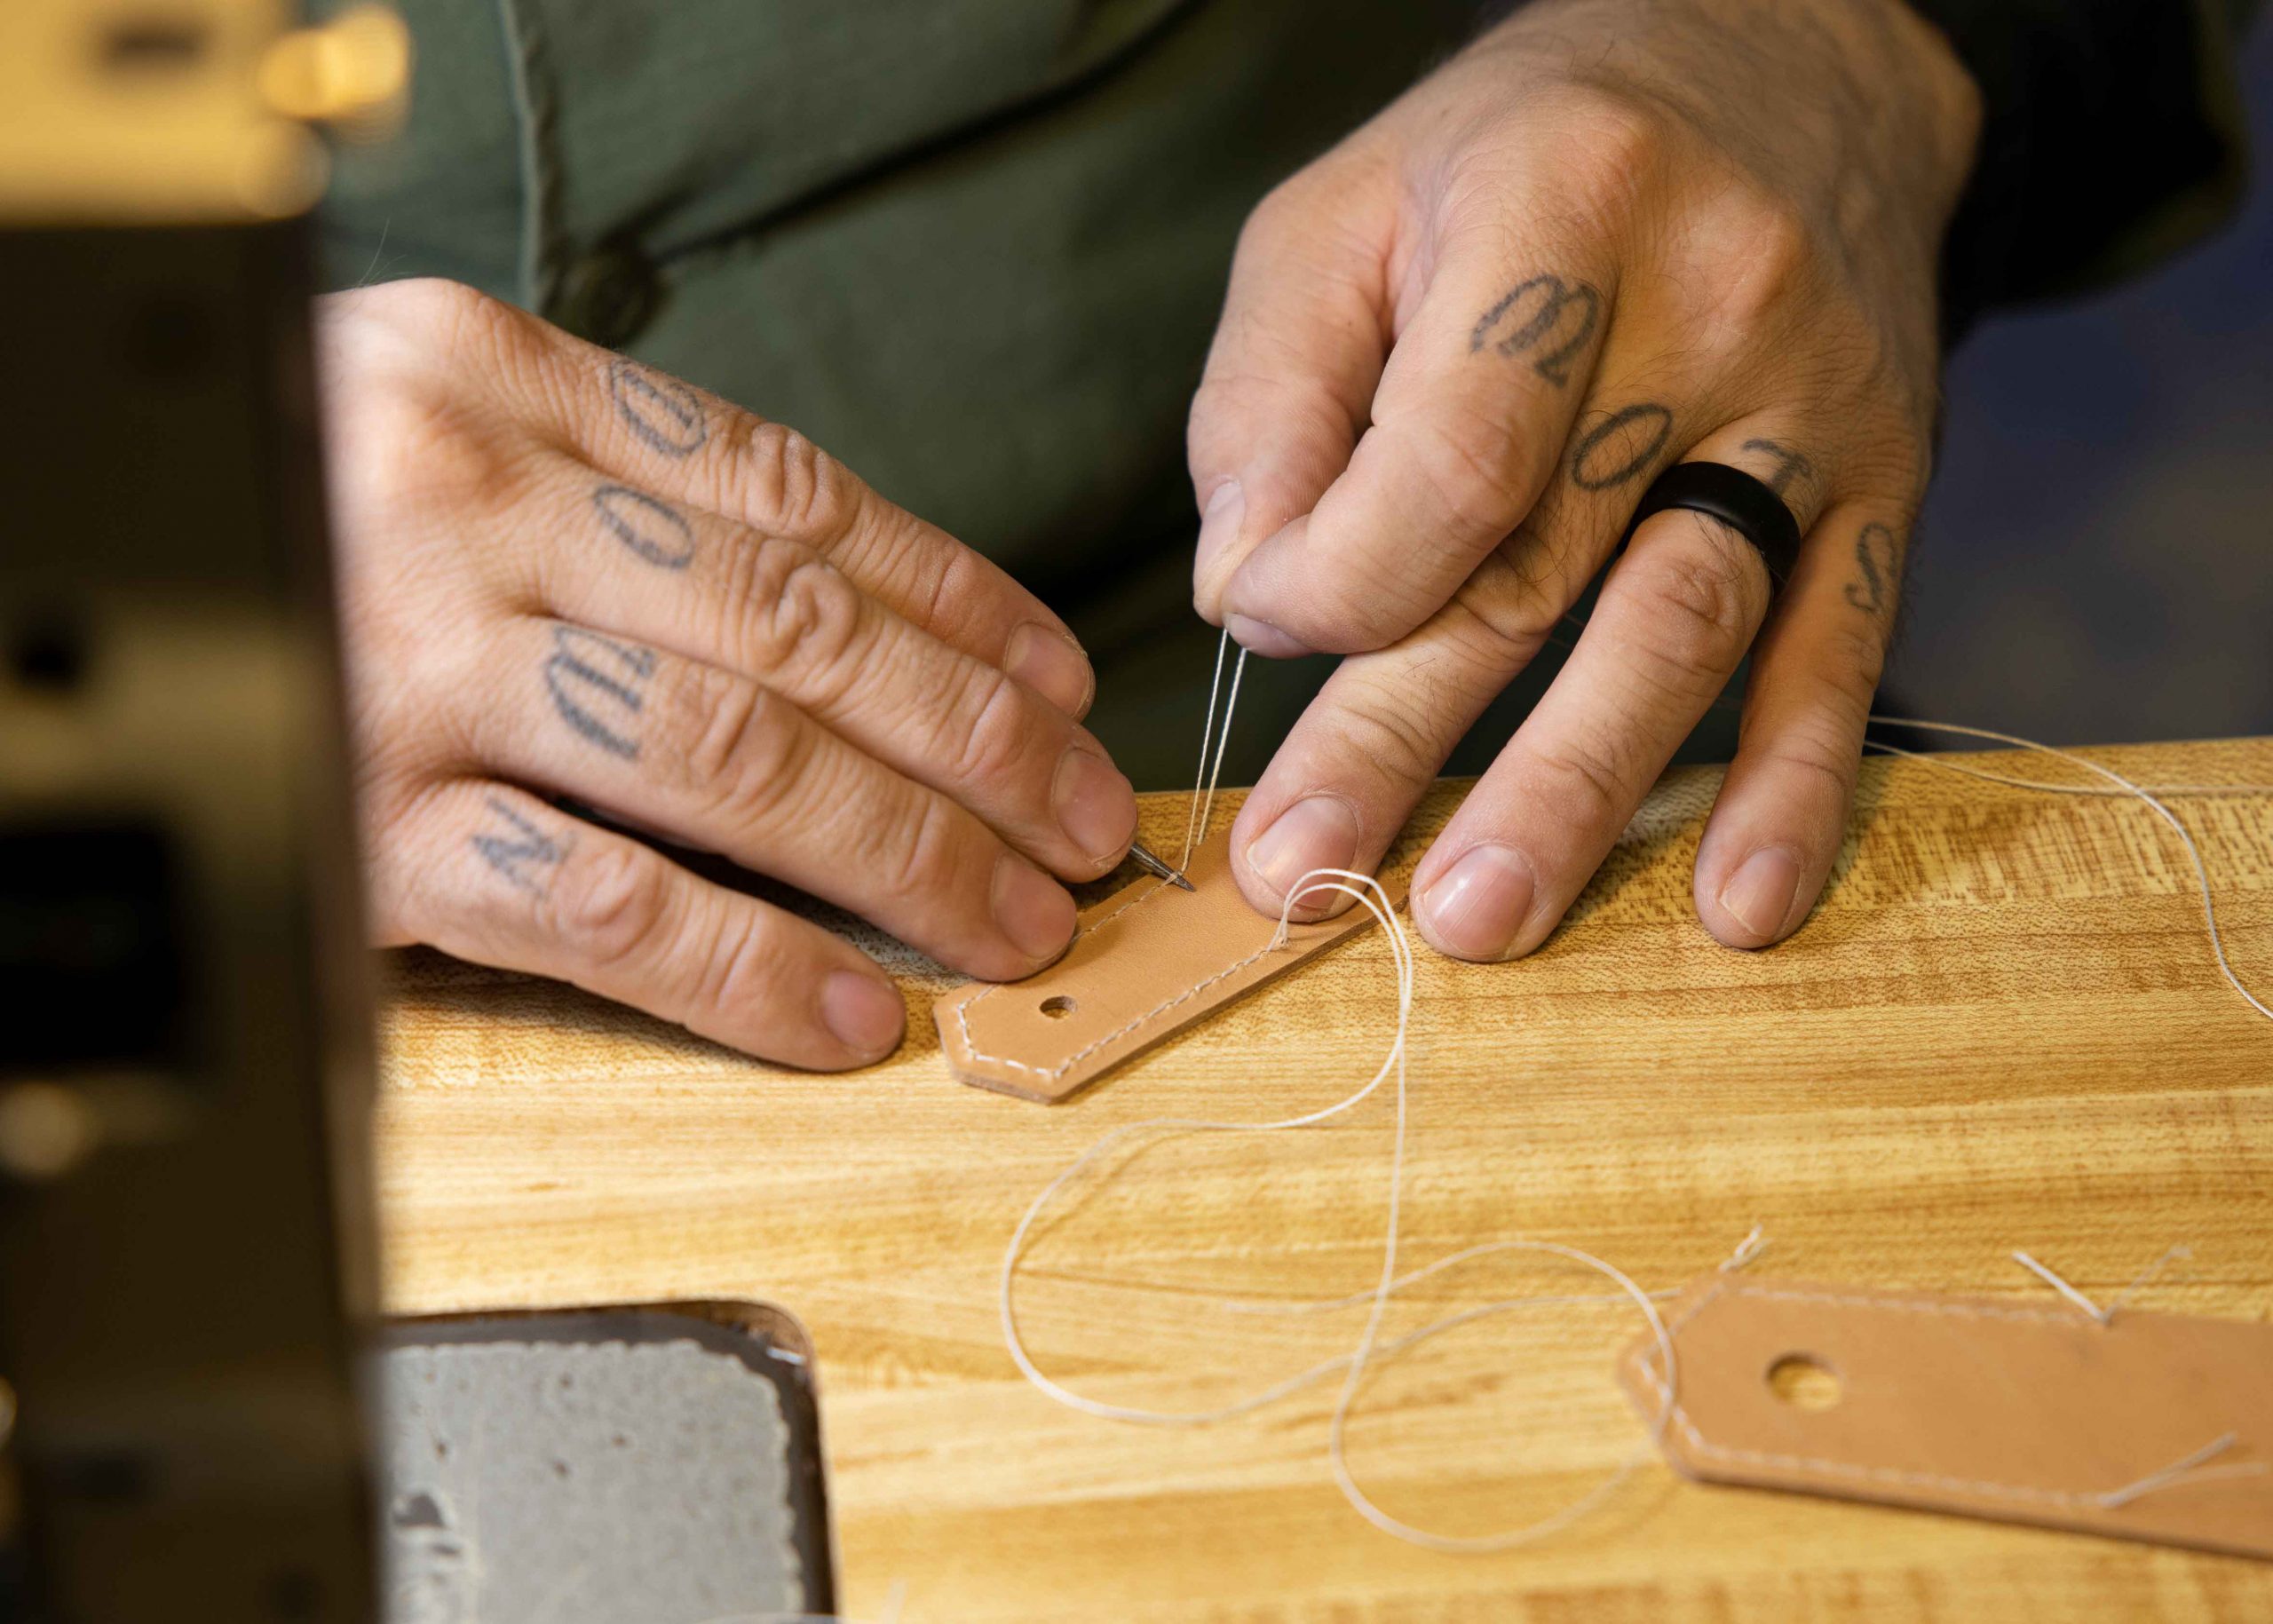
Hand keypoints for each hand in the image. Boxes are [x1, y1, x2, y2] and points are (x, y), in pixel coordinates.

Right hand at [326, 279, 1134, 1066]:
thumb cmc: (283, 522)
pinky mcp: (360, 824)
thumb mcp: (427, 438)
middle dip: (977, 741)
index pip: (793, 494)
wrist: (79, 575)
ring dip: (909, 854)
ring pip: (734, 763)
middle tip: (1083, 820)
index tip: (1059, 677)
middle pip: (798, 633)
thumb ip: (607, 490)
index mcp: (497, 380)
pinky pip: (600, 903)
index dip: (955, 597)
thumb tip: (854, 617)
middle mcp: (463, 500)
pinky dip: (746, 967)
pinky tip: (849, 1011)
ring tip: (1015, 918)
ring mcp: (408, 663)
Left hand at [1187, 0, 1978, 957]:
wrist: (1782, 69)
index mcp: (1561, 206)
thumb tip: (1250, 594)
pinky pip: (1841, 651)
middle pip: (1538, 566)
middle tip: (1301, 876)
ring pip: (1681, 628)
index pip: (1448, 454)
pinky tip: (1737, 902)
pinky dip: (1789, 788)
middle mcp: (1712, 305)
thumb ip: (1271, 397)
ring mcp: (1816, 408)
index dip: (1338, 575)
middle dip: (1401, 738)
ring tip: (1479, 920)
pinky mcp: (1887, 484)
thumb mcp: (1346, 212)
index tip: (1261, 624)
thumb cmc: (1519, 158)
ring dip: (1575, 794)